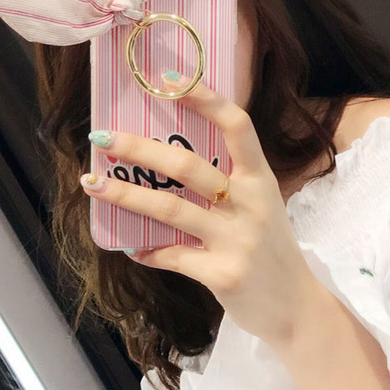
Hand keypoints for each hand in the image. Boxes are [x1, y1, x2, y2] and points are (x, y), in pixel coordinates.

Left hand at [80, 74, 320, 346]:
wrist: (297, 308)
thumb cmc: (273, 251)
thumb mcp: (263, 207)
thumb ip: (230, 184)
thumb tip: (170, 161)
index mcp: (260, 180)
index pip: (237, 126)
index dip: (205, 98)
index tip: (168, 80)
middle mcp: (250, 204)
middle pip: (188, 166)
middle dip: (139, 149)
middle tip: (102, 137)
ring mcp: (237, 240)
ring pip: (170, 209)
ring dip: (125, 195)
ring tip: (92, 183)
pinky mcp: (223, 274)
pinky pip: (172, 255)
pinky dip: (146, 250)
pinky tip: (131, 247)